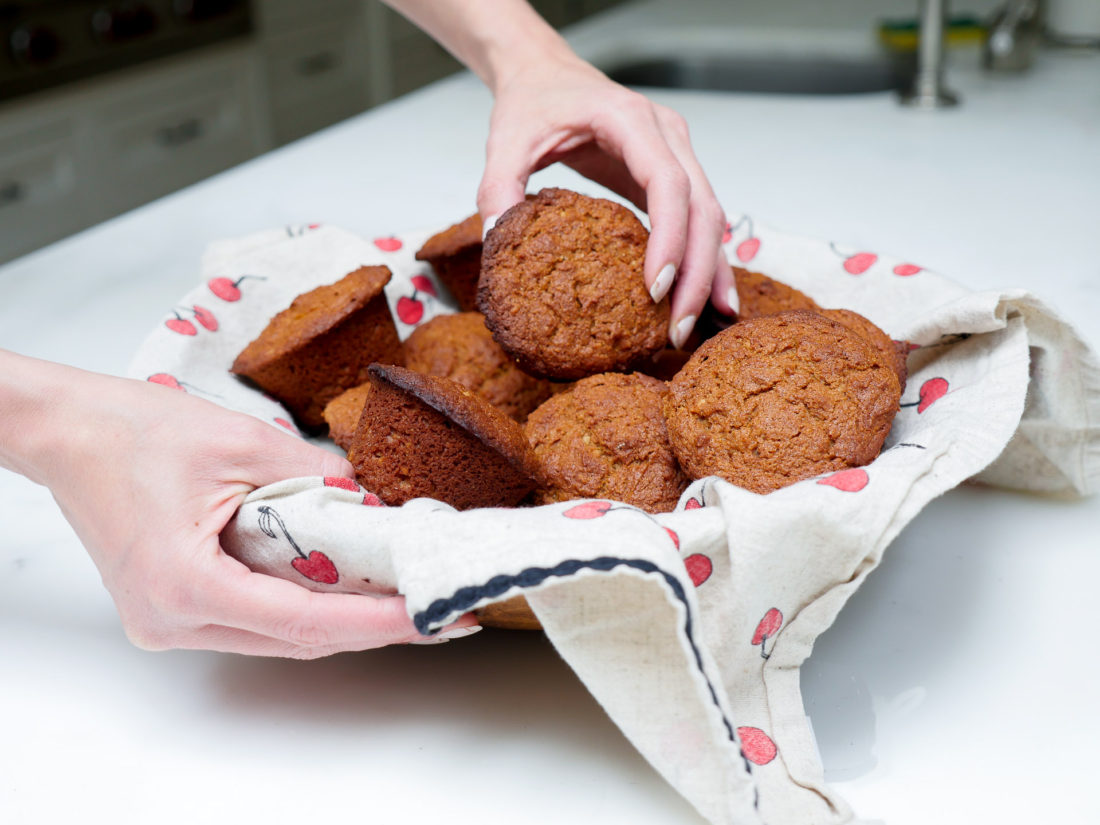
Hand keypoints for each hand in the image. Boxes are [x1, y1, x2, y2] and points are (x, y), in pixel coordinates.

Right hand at [8, 357, 475, 657]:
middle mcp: (172, 619)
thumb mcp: (246, 443)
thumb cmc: (138, 431)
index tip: (432, 615)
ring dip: (341, 617)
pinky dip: (304, 603)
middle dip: (373, 625)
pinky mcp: (172, 609)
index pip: (305, 621)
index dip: (378, 622)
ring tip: (404, 598)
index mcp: (185, 583)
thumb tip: (378, 508)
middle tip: (437, 608)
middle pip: (298, 639)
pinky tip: (347, 585)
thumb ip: (318, 481)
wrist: (73, 431)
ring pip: (279, 636)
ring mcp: (168, 622)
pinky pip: (255, 620)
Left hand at [478, 54, 735, 348]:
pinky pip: (700, 221)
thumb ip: (498, 186)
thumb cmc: (533, 101)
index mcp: (630, 119)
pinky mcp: (673, 176)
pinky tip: (709, 301)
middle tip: (678, 328)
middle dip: (697, 272)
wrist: (547, 74)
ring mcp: (678, 154)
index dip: (668, 237)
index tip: (654, 288)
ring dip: (709, 274)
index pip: (667, 182)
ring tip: (698, 327)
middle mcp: (667, 134)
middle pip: (702, 208)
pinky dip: (706, 261)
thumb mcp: (506, 139)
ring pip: (711, 218)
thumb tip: (498, 238)